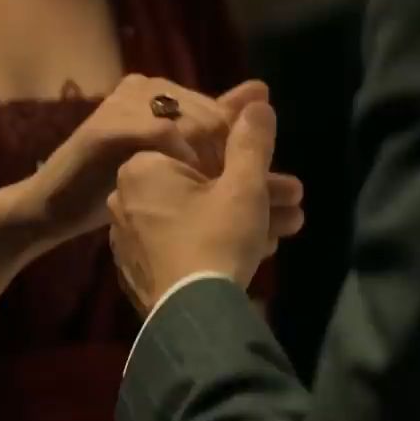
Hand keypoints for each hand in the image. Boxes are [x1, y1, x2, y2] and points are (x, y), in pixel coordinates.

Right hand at [0, 75, 269, 258]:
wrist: (55, 206)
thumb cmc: (116, 186)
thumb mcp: (174, 161)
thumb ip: (218, 130)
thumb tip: (262, 93)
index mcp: (164, 91)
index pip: (222, 113)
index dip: (236, 153)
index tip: (240, 191)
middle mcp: (146, 86)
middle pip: (212, 116)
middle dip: (227, 160)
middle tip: (229, 200)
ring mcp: (125, 101)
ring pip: (192, 123)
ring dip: (207, 163)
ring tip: (208, 200)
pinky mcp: (108, 125)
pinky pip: (162, 134)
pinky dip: (181, 162)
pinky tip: (186, 189)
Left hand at [108, 102, 304, 313]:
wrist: (192, 317)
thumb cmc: (217, 239)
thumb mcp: (244, 186)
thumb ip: (251, 141)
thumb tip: (257, 103)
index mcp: (142, 166)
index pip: (201, 146)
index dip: (247, 155)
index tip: (280, 166)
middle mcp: (126, 197)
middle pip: (203, 183)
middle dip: (253, 190)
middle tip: (293, 199)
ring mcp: (130, 237)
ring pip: (198, 215)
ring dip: (245, 217)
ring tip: (289, 225)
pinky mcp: (141, 270)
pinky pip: (185, 242)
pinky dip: (218, 241)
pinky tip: (258, 249)